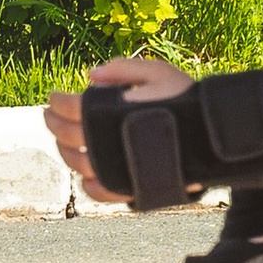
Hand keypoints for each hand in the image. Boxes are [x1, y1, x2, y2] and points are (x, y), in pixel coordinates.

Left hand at [44, 55, 191, 201]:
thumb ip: (123, 69)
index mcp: (112, 112)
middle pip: (67, 136)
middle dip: (53, 123)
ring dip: (63, 152)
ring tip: (62, 141)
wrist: (215, 137)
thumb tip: (90, 76)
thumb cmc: (186, 101)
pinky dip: (86, 184)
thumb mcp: (158, 72)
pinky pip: (98, 192)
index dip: (57, 102)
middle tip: (48, 116)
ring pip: (77, 165)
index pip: (71, 108)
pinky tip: (84, 174)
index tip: (52, 97)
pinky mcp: (129, 189)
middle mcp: (109, 143)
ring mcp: (117, 169)